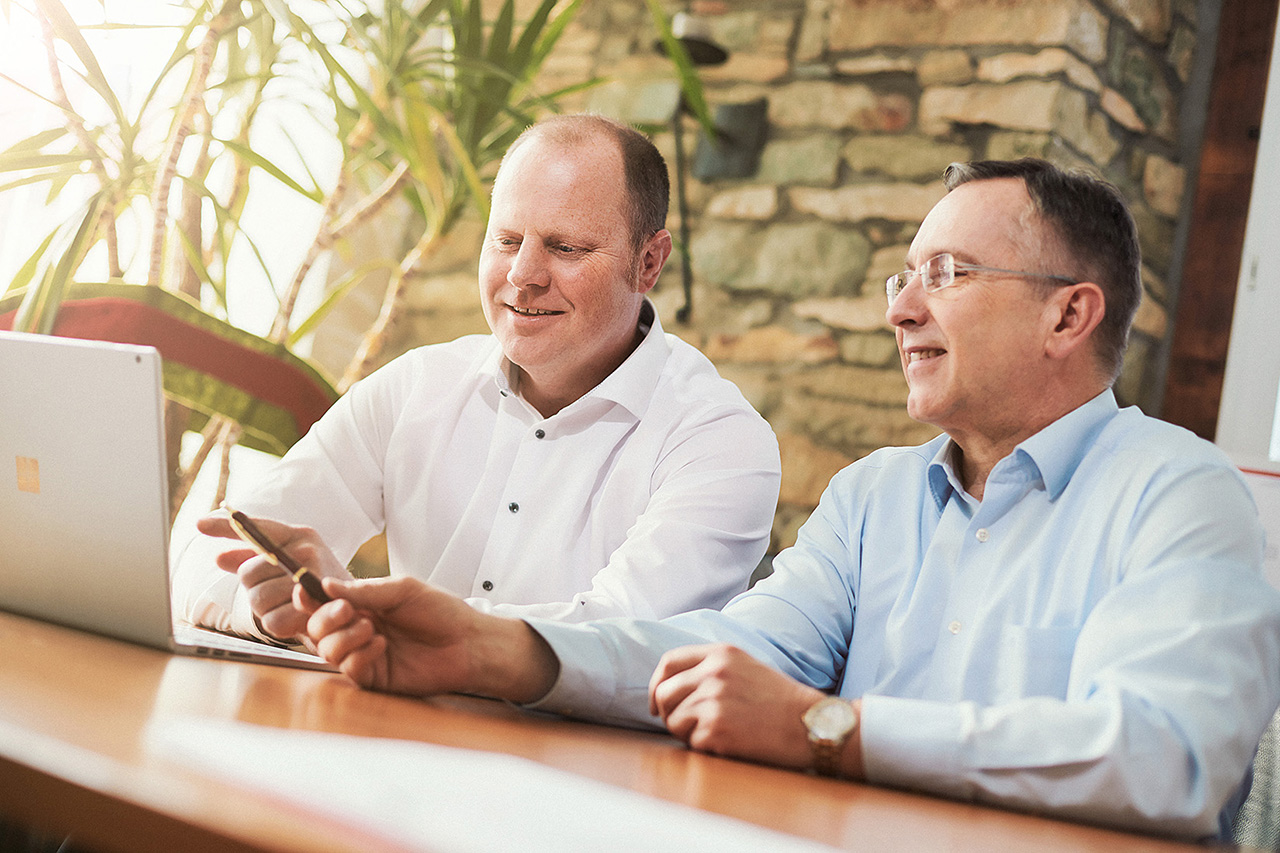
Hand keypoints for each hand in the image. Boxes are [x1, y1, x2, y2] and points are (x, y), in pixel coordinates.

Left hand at [196, 513, 350, 641]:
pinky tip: (293, 620)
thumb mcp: (291, 567)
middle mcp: (306, 549)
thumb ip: (256, 560)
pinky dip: (278, 626)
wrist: (358, 612)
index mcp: (300, 535)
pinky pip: (272, 621)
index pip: (258, 527)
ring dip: (267, 611)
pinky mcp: (313, 605)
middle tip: (276, 595)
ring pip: (258, 599)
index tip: (199, 525)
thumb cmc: (319, 588)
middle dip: (255, 590)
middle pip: (249, 573)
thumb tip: (220, 557)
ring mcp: (312, 575)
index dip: (226, 526)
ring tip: (288, 607)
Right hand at [305, 576, 558, 702]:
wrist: (468, 642)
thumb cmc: (441, 612)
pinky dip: (359, 655)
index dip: (308, 598)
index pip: (323, 603)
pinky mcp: (374, 678)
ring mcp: (364, 655)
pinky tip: (381, 646)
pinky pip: (349, 670)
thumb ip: (364, 591)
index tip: (305, 591)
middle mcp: (357, 630)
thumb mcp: (402, 591)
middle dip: (324, 618)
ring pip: (327, 651)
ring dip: (343, 637)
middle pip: (316, 629)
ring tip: (372, 628)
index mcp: (362, 606)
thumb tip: (326, 585)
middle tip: (347, 611)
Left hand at [648, 644, 830, 770]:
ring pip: (674, 721)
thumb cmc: (779, 701)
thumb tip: (669, 686)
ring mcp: (714, 701)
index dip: (657, 684)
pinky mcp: (717, 729)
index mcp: (720, 654)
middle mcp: (713, 673)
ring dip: (688, 733)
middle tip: (686, 726)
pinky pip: (691, 742)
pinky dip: (705, 747)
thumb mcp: (745, 666)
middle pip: (665, 694)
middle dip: (668, 713)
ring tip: (719, 733)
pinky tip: (730, 743)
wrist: (810, 725)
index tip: (657, 703)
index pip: (668, 662)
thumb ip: (710, 668)